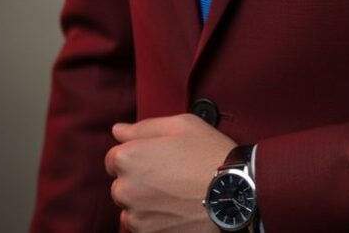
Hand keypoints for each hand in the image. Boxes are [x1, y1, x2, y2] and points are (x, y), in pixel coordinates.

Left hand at [105, 111, 235, 231]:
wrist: (233, 194)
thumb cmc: (208, 154)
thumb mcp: (181, 125)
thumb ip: (144, 127)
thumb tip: (118, 130)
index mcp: (129, 158)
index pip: (114, 158)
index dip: (136, 155)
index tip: (156, 157)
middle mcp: (125, 189)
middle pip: (121, 184)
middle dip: (139, 179)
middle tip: (170, 175)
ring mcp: (136, 217)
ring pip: (131, 208)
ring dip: (146, 202)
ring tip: (175, 195)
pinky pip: (142, 228)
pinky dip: (154, 220)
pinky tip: (176, 210)